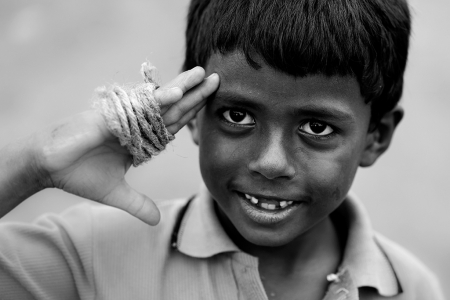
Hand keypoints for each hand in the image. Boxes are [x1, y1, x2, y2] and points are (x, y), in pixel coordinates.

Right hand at [32, 67, 218, 224]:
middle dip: (195, 95)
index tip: (211, 102)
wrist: (49, 165)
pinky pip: (138, 107)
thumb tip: (157, 221)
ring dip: (181, 88)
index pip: (173, 124)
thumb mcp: (116, 194)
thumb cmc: (79, 174)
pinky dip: (158, 100)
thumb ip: (138, 204)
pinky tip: (177, 92)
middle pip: (172, 109)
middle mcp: (136, 124)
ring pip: (159, 102)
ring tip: (200, 73)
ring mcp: (125, 118)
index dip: (192, 113)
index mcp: (141, 138)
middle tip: (216, 78)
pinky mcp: (111, 116)